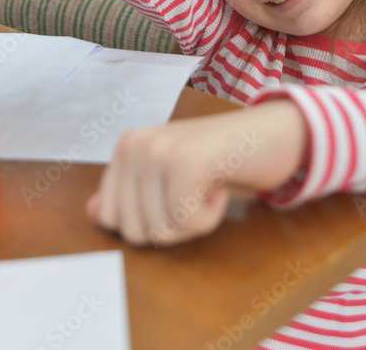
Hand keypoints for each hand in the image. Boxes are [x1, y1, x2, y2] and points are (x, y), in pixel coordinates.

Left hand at [85, 99, 307, 246]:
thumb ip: (130, 193)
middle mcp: (134, 145)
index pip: (110, 219)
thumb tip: (92, 214)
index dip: (149, 224)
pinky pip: (188, 223)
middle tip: (195, 191)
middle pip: (134, 232)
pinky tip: (220, 185)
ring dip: (194, 221)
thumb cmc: (221, 161)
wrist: (273, 133)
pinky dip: (211, 217)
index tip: (176, 195)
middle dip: (172, 226)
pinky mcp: (186, 161)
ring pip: (160, 231)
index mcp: (125, 148)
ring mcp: (157, 150)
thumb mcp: (168, 179)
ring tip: (208, 185)